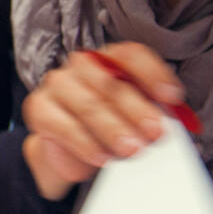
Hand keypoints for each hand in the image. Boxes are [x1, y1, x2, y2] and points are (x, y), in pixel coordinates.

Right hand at [20, 42, 187, 200]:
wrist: (70, 149)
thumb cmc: (108, 126)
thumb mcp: (133, 117)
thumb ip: (150, 114)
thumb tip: (171, 126)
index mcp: (109, 58)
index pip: (132, 55)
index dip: (154, 74)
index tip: (173, 97)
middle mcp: (82, 64)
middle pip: (110, 83)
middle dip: (137, 110)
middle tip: (156, 133)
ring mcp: (57, 83)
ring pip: (89, 105)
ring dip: (113, 130)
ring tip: (132, 150)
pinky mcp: (39, 108)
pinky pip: (64, 126)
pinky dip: (86, 144)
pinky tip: (103, 158)